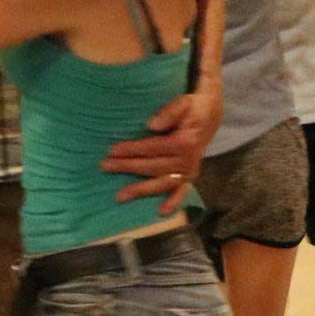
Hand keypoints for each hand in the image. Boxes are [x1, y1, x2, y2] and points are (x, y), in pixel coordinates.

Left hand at [102, 90, 218, 216]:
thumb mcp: (183, 103)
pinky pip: (182, 192)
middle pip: (152, 166)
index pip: (152, 148)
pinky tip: (161, 212)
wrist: (210, 116)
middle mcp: (188, 160)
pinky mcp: (190, 176)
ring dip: (141, 190)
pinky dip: (173, 203)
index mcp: (185, 142)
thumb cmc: (191, 108)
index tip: (112, 150)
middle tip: (104, 166)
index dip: (131, 149)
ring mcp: (189, 171)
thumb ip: (169, 112)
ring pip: (162, 183)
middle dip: (127, 167)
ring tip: (120, 196)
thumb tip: (151, 125)